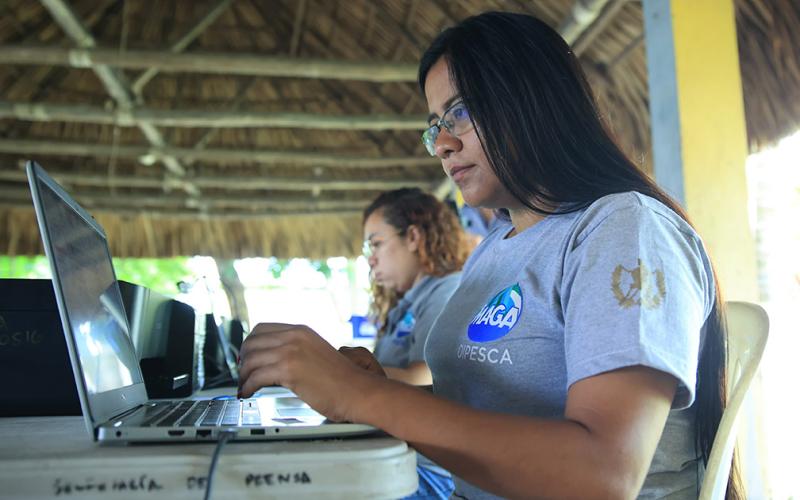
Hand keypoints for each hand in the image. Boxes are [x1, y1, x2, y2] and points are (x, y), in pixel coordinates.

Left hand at [237, 323, 376, 421]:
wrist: (357, 391)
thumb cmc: (342, 379)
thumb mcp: (317, 352)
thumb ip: (298, 350)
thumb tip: (275, 359)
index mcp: (301, 331)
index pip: (262, 329)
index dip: (250, 343)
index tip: (246, 356)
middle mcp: (294, 337)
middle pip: (252, 342)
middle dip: (242, 359)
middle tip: (242, 373)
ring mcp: (291, 352)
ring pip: (250, 360)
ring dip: (243, 375)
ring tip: (244, 386)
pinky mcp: (288, 370)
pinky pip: (255, 377)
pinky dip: (247, 386)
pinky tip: (247, 393)